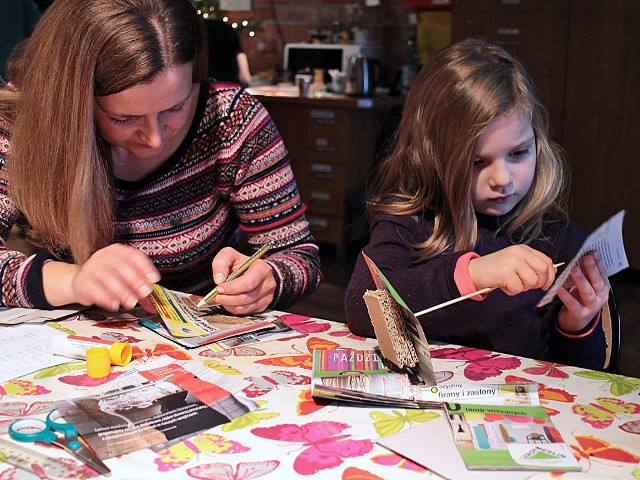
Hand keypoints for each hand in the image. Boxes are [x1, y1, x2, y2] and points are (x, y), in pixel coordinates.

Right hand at [43, 244, 159, 310]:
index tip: (154, 279)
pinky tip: (114, 304)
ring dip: (121, 291)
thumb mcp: (125, 278)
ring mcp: (91, 268)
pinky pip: (93, 289)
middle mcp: (103, 256)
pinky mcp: (82, 281)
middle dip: (135, 280)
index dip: (144, 267)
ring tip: (131, 302)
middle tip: (144, 293)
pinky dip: (105, 298)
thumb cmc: (108, 278)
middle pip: (120, 265)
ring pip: (106, 277)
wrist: (81, 281)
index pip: (132, 255)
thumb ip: (140, 287)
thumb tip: (155, 303)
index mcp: (117, 251)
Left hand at [210, 247, 275, 314]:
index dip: (231, 287)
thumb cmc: (242, 264)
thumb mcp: (230, 255)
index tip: (219, 287)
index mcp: (262, 269)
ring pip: (245, 307)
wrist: (253, 271)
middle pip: (246, 297)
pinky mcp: (263, 307)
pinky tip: (229, 301)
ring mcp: (267, 297)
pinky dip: (234, 309)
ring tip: (222, 297)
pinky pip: (246, 312)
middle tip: (217, 295)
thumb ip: (221, 263)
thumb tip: (219, 279)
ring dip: (229, 304)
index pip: (248, 283)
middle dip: (227, 298)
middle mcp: (268, 284)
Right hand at [468, 245, 556, 294]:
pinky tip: (503, 285)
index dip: (550, 276)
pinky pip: (517, 289)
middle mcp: (519, 253)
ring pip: (531, 281)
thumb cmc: (495, 269)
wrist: (474, 271)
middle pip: (543, 271)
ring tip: (511, 283)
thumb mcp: (516, 262)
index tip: (545, 284)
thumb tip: (551, 274)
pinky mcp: (505, 272)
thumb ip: (532, 265)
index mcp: (523, 249)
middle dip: (538, 283)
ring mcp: (512, 261)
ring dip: (522, 287)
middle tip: (526, 285)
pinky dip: (511, 291)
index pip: (547, 262)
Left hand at [556, 251, 609, 332]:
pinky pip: (572, 303)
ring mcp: (590, 306)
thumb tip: (581, 257)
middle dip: (592, 269)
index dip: (598, 263)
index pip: (603, 274)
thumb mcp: (587, 287)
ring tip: (574, 269)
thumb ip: (586, 275)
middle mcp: (600, 297)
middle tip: (586, 257)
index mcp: (603, 289)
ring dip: (581, 280)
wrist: (577, 323)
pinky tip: (559, 288)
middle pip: (597, 282)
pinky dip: (566, 295)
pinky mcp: (579, 313)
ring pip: (587, 292)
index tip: (592, 252)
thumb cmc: (581, 300)